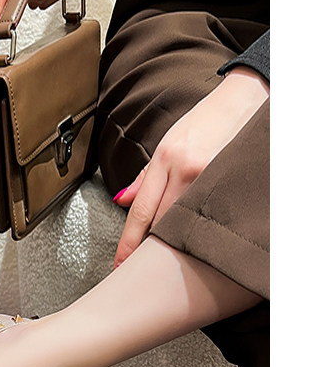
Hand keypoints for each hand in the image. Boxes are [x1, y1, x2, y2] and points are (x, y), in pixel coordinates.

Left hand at [112, 66, 269, 267]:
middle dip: (151, 247)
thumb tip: (120, 201)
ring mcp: (210, 175)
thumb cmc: (205, 121)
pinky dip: (204, 228)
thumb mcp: (167, 144)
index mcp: (163, 159)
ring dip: (178, 242)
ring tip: (173, 259)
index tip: (120, 265)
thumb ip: (144, 177)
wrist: (245, 97)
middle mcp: (184, 168)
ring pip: (187, 222)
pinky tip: (203, 240)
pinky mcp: (232, 178)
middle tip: (144, 270)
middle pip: (162, 222)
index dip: (129, 243)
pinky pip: (213, 213)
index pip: (141, 211)